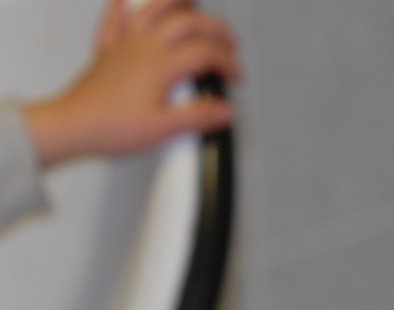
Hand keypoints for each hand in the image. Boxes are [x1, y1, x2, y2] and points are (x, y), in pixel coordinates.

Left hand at [26, 0, 241, 165]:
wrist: (73, 124)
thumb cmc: (112, 126)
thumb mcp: (164, 128)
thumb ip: (199, 116)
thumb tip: (224, 109)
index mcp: (162, 64)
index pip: (207, 52)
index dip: (229, 62)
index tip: (235, 77)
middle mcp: (145, 46)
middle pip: (189, 22)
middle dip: (216, 28)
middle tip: (229, 43)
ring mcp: (125, 44)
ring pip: (154, 7)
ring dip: (177, 2)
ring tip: (193, 5)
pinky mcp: (109, 50)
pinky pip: (115, 18)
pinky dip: (122, 7)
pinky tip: (126, 2)